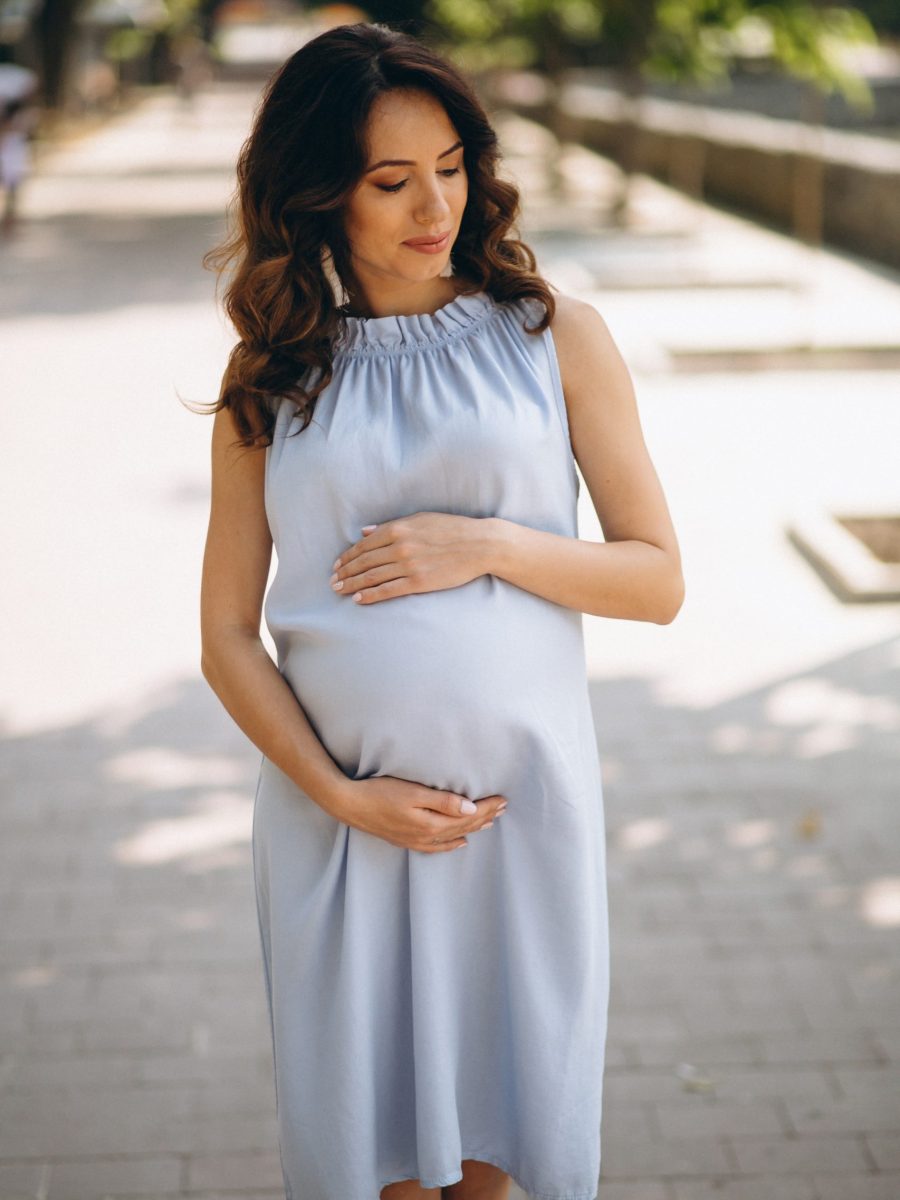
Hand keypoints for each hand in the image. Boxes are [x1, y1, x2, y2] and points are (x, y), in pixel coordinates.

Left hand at [330, 513, 491, 604]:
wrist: (480, 544)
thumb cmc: (452, 529)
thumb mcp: (420, 519)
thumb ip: (390, 525)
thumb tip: (365, 531)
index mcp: (399, 528)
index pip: (364, 545)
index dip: (347, 557)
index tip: (337, 566)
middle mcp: (399, 546)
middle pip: (363, 562)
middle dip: (345, 573)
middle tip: (332, 582)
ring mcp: (408, 565)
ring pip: (371, 577)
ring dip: (352, 585)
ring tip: (340, 591)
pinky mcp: (419, 582)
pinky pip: (388, 590)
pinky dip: (371, 595)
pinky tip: (359, 600)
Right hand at [333, 775, 507, 852]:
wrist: (350, 805)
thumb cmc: (380, 792)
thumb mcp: (413, 792)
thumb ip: (443, 801)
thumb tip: (471, 810)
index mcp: (432, 823)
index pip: (467, 817)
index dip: (487, 808)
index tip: (503, 800)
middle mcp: (427, 836)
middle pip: (463, 828)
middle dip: (485, 818)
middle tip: (503, 808)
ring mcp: (416, 840)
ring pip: (453, 837)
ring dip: (473, 830)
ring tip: (490, 823)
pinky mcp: (407, 840)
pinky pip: (437, 847)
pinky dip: (452, 844)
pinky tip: (460, 843)